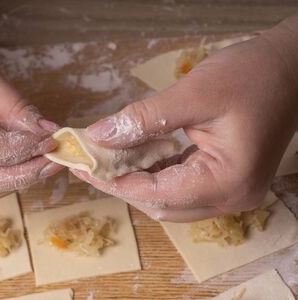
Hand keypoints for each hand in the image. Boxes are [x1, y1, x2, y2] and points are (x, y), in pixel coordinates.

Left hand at [73, 21, 297, 221]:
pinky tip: (136, 155)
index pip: (156, 193)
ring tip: (107, 157)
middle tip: (91, 161)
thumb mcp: (194, 94)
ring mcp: (230, 192)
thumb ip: (144, 118)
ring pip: (169, 198)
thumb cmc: (251, 76)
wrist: (291, 68)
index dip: (115, 181)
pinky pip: (181, 186)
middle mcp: (231, 197)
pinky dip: (155, 172)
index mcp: (227, 181)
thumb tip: (98, 135)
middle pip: (161, 203)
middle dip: (122, 183)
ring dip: (137, 179)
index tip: (83, 165)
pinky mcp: (225, 180)